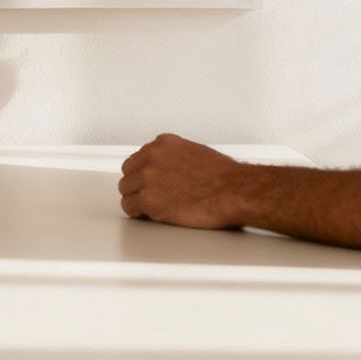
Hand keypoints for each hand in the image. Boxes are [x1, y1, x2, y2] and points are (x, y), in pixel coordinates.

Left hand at [118, 133, 243, 228]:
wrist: (234, 191)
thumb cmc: (224, 177)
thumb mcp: (195, 153)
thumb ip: (175, 158)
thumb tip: (170, 169)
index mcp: (164, 144)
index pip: (139, 157)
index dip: (143, 173)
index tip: (148, 181)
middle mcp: (153, 157)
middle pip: (129, 172)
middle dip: (137, 185)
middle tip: (148, 196)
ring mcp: (148, 178)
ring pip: (126, 190)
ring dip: (136, 199)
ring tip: (150, 207)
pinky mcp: (149, 200)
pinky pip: (129, 208)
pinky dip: (137, 213)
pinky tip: (149, 215)